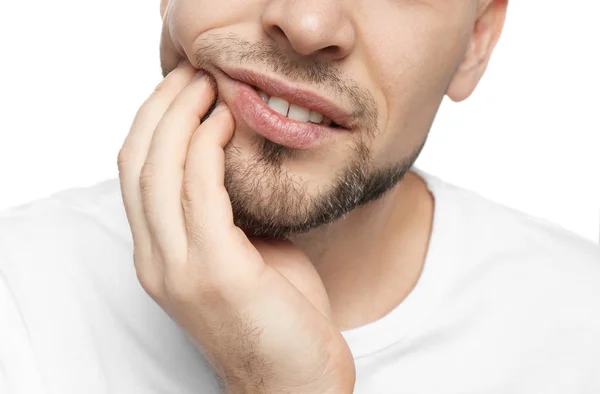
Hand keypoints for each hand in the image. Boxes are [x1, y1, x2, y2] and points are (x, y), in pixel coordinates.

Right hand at [117, 61, 355, 392]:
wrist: (296, 382)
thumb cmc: (277, 319)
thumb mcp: (242, 258)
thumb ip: (224, 217)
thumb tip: (229, 164)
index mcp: (159, 259)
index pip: (134, 176)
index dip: (151, 125)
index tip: (181, 89)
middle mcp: (157, 263)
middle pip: (138, 165)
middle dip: (160, 110)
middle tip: (193, 74)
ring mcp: (182, 270)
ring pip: (160, 172)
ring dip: (181, 117)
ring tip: (208, 85)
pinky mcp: (217, 272)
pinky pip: (200, 191)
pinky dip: (206, 147)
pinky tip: (226, 122)